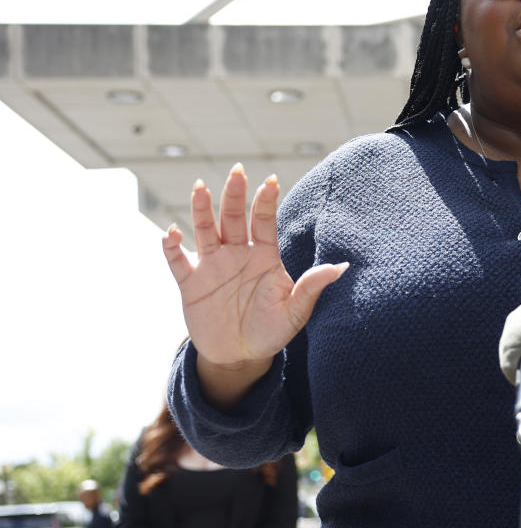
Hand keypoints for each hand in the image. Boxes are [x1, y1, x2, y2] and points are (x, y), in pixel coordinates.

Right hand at [161, 163, 346, 374]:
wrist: (241, 356)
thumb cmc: (272, 331)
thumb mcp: (295, 312)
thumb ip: (312, 287)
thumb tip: (342, 267)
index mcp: (264, 256)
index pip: (264, 222)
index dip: (266, 201)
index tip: (271, 180)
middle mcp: (237, 254)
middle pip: (233, 217)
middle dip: (235, 195)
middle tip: (237, 171)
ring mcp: (212, 266)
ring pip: (205, 230)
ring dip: (201, 209)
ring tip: (200, 188)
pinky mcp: (191, 283)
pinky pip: (178, 260)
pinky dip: (171, 246)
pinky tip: (172, 233)